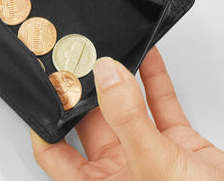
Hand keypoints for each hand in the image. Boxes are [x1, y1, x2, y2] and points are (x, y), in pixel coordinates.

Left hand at [31, 47, 223, 180]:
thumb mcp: (156, 168)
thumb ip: (128, 120)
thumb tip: (106, 77)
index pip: (57, 156)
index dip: (45, 126)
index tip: (44, 93)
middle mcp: (123, 170)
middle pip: (91, 123)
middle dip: (85, 91)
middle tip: (76, 62)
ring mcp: (150, 154)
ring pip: (127, 108)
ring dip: (119, 80)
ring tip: (107, 53)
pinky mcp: (179, 144)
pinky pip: (161, 104)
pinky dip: (155, 79)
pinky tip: (147, 57)